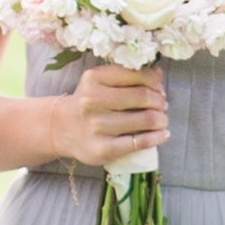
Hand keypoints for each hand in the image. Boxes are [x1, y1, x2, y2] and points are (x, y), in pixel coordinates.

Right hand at [52, 62, 170, 170]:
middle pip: (143, 97)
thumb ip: (126, 76)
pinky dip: (157, 137)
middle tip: (162, 105)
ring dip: (161, 119)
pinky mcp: (103, 149)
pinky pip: (139, 142)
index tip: (158, 88)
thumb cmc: (88, 103)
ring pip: (145, 119)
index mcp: (94, 78)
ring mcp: (97, 126)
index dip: (154, 81)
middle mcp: (92, 100)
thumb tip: (157, 74)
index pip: (136, 75)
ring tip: (162, 120)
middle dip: (160, 101)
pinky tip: (162, 134)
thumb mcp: (100, 82)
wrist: (61, 129)